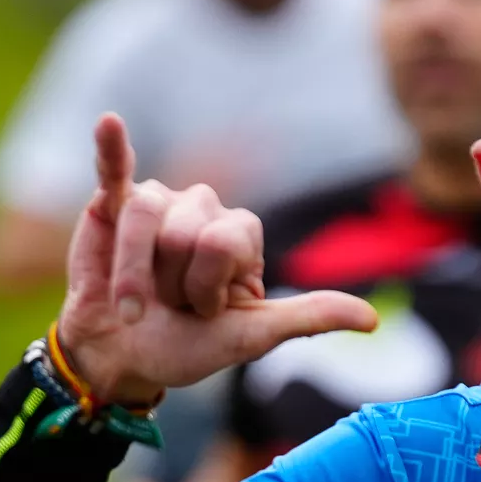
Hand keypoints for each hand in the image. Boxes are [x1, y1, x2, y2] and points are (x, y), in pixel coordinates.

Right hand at [56, 113, 375, 408]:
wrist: (120, 358)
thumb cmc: (184, 346)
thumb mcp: (250, 338)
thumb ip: (307, 319)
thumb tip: (371, 320)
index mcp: (241, 233)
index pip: (226, 244)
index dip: (207, 288)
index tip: (203, 311)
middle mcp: (203, 207)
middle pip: (185, 234)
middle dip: (171, 285)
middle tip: (167, 304)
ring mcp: (158, 200)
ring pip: (144, 220)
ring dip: (133, 277)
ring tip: (135, 298)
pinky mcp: (113, 202)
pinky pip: (113, 168)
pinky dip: (109, 146)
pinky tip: (109, 123)